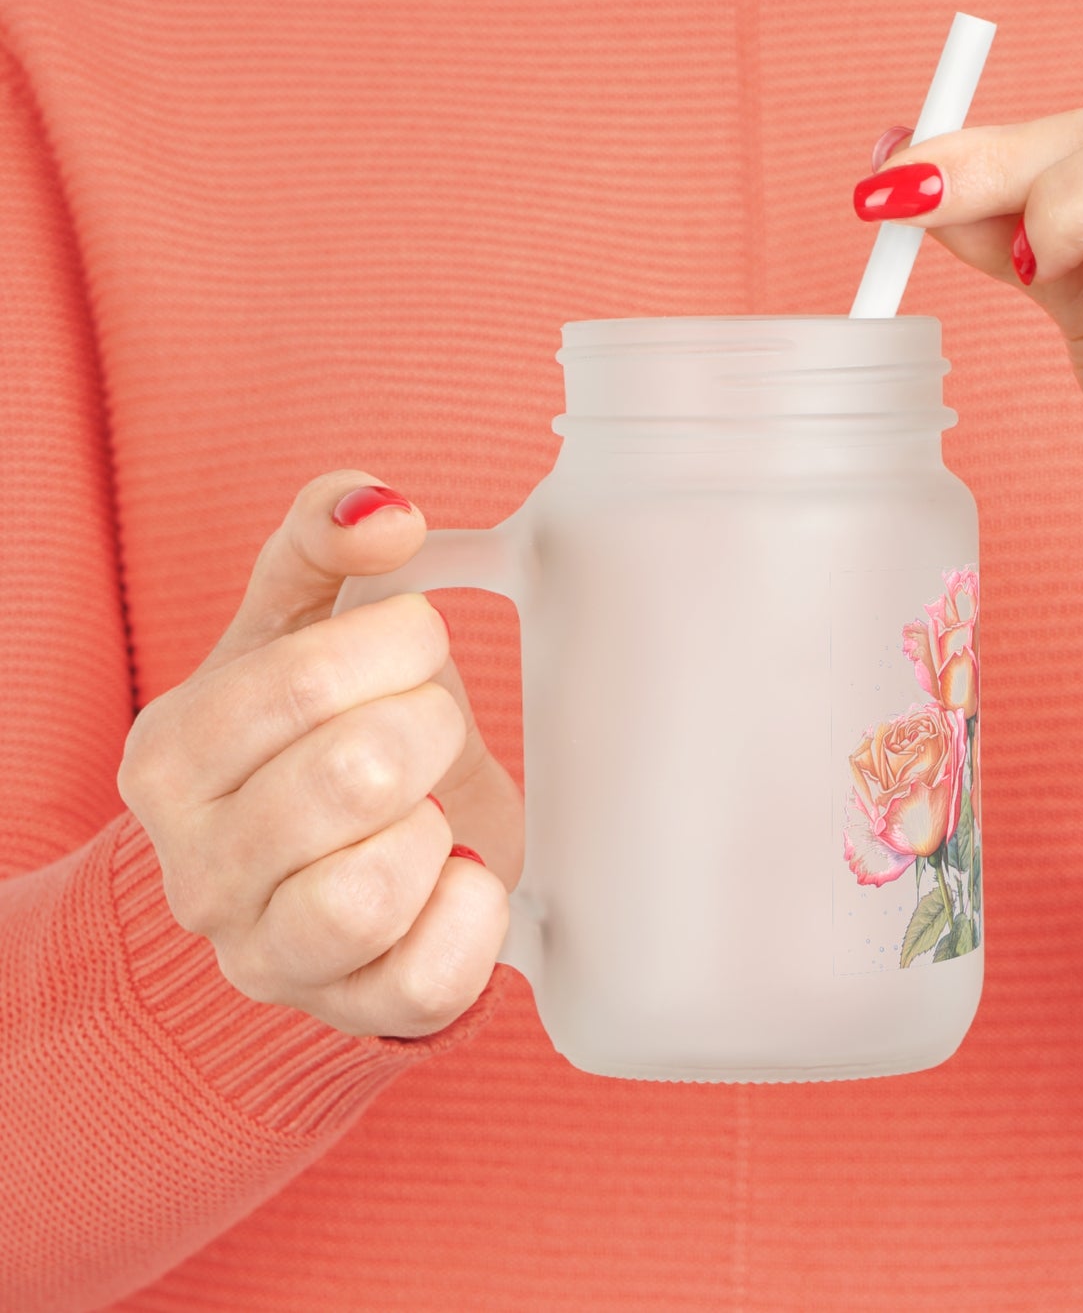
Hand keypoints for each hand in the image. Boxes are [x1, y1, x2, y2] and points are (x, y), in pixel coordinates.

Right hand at [116, 471, 522, 1038]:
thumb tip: (382, 508)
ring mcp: (267, 955)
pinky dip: (473, 912)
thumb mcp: (300, 623)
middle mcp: (197, 869)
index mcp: (172, 755)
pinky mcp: (351, 1010)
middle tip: (429, 727)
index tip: (416, 644)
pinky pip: (429, 978)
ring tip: (429, 807)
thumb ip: (322, 541)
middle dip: (429, 728)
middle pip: (354, 775)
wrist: (325, 862)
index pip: (303, 680)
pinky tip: (458, 871)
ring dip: (437, 826)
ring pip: (372, 890)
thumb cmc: (314, 733)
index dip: (398, 645)